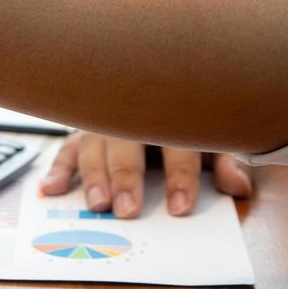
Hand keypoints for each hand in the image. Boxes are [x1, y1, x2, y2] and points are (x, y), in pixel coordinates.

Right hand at [38, 133, 253, 217]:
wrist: (164, 78)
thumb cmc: (190, 118)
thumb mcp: (216, 137)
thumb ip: (227, 161)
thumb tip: (237, 187)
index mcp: (171, 112)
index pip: (177, 143)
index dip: (180, 177)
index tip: (180, 207)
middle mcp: (132, 114)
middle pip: (126, 143)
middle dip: (126, 177)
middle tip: (127, 210)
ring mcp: (104, 122)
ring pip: (93, 145)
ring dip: (93, 175)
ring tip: (97, 205)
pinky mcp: (83, 133)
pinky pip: (67, 149)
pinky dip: (57, 169)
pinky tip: (50, 189)